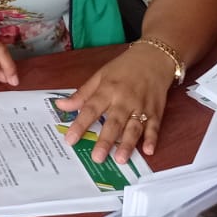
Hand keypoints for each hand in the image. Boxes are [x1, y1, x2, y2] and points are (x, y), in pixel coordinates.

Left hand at [53, 45, 171, 163]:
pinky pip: (154, 126)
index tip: (70, 140)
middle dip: (106, 140)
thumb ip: (82, 94)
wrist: (154, 57)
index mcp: (108, 89)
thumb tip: (60, 105)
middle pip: (114, 122)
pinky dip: (152, 138)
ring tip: (120, 159)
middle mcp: (124, 99)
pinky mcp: (156, 111)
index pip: (91, 109)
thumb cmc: (124, 68)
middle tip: (97, 157)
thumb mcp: (100, 76)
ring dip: (128, 143)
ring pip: (134, 127)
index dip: (80, 124)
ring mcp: (141, 106)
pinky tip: (149, 151)